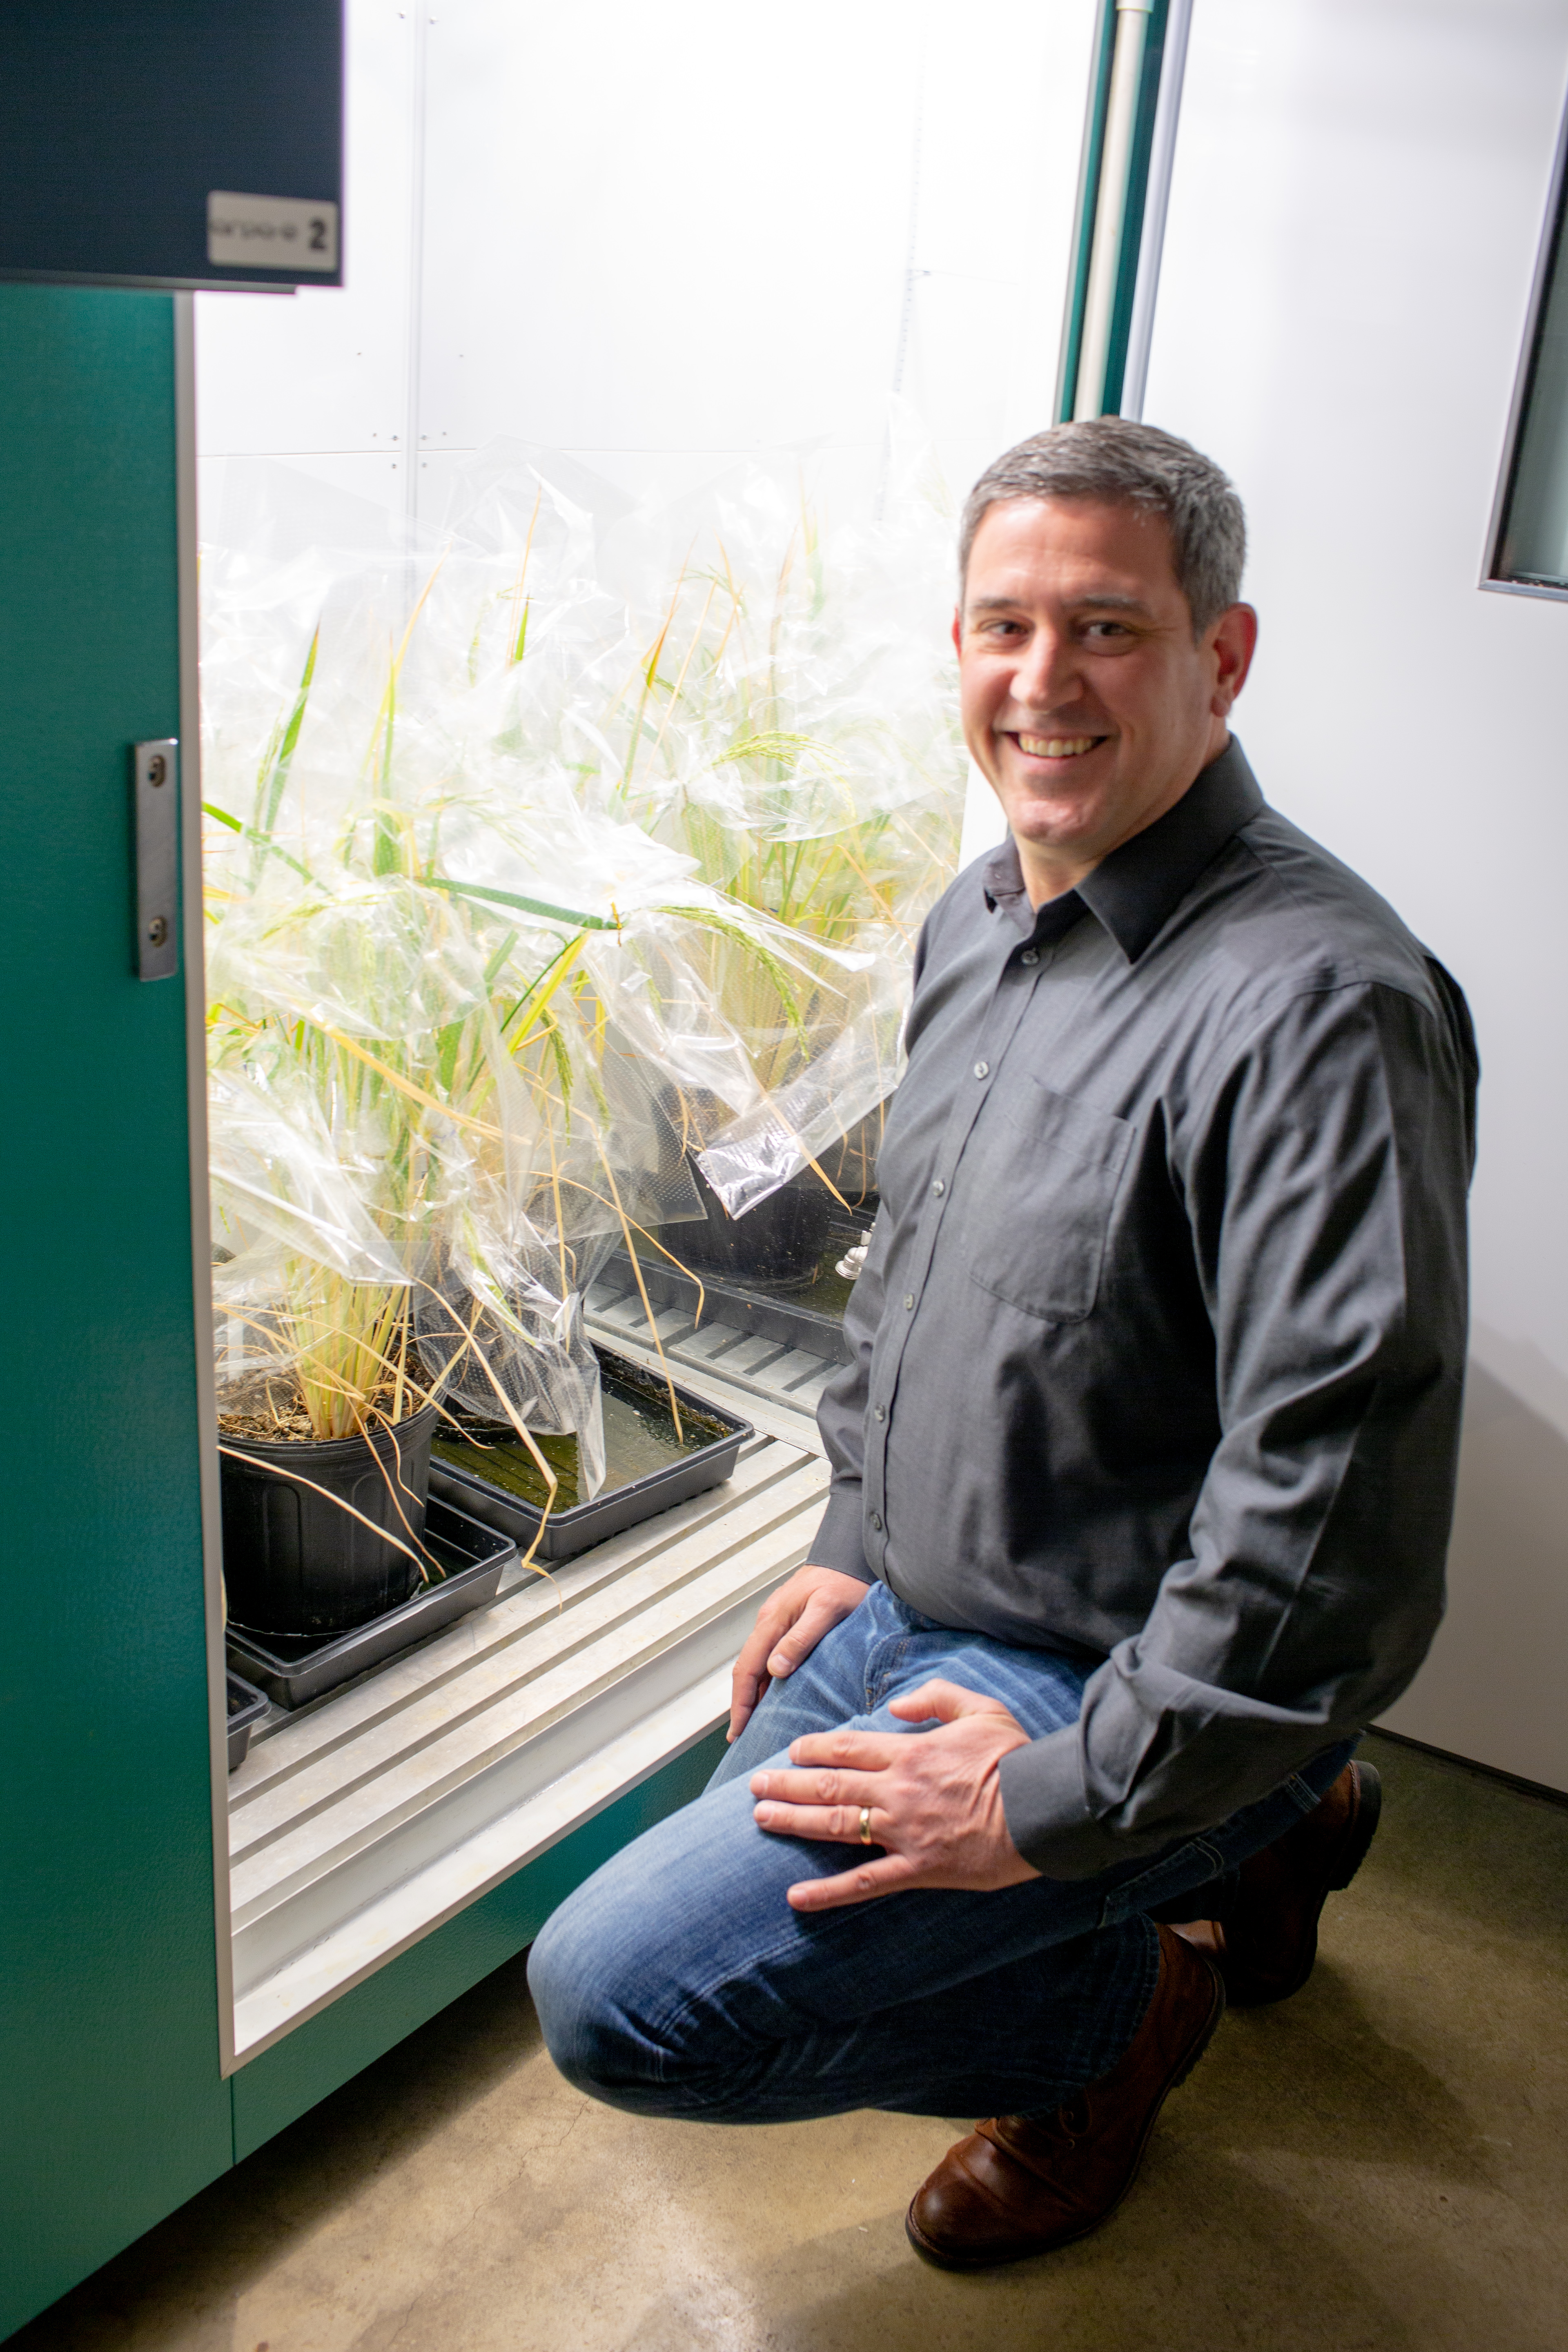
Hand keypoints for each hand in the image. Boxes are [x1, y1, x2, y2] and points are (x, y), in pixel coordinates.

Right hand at [728, 1563, 872, 1741]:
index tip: (738, 1731)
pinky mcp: (789, 1625)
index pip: (747, 1669)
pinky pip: (770, 1658)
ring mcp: (777, 1624)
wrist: (850, 1556)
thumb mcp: (827, 1609)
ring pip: (758, 1666)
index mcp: (773, 1621)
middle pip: (747, 1671)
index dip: (741, 1703)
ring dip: (754, 1695)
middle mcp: (769, 1623)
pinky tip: (775, 1696)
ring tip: (755, 1725)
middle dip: (742, 1705)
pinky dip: (767, 1682)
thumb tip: (775, 1669)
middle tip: (742, 1737)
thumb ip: (801, 1638)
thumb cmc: (843, 1581)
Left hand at [749, 1678, 1040, 1909]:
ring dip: (793, 1821)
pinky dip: (828, 1893)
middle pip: (829, 1783)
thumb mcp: (981, 1709)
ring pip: (835, 1825)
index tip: (792, 1750)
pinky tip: (796, 1898)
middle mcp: (897, 1791)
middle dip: (787, 1783)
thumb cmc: (1015, 1758)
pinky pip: (864, 1883)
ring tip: (760, 1819)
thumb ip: (936, 1698)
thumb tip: (897, 1704)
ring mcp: (903, 1831)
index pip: (847, 1747)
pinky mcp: (917, 1868)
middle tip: (755, 1786)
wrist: (1042, 1809)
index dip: (814, 1748)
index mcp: (909, 1752)